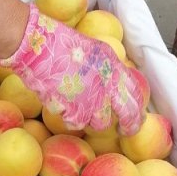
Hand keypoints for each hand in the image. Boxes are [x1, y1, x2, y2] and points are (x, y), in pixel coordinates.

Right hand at [0, 4, 144, 133]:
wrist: (38, 47)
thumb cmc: (61, 44)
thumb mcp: (94, 51)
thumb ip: (108, 69)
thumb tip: (114, 85)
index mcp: (114, 67)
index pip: (136, 93)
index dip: (138, 109)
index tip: (137, 117)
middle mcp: (107, 84)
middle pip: (127, 114)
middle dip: (128, 126)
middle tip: (124, 131)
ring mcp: (91, 98)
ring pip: (100, 123)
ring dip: (92, 120)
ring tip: (82, 111)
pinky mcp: (72, 108)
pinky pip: (76, 122)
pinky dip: (70, 118)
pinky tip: (64, 107)